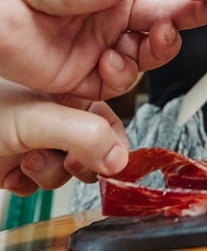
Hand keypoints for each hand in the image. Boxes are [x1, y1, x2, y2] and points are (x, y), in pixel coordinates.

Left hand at [0, 0, 206, 99]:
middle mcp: (116, 14)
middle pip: (169, 29)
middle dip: (184, 27)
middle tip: (203, 21)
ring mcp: (98, 45)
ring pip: (148, 59)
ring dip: (154, 50)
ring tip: (148, 36)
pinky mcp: (78, 78)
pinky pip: (117, 83)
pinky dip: (120, 73)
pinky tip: (107, 58)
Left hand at [0, 79, 128, 195]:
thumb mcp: (40, 120)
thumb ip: (85, 135)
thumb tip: (121, 159)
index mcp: (72, 95)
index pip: (111, 124)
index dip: (112, 147)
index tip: (106, 162)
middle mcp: (59, 117)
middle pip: (92, 153)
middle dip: (77, 164)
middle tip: (66, 159)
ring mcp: (40, 142)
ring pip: (64, 173)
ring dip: (45, 174)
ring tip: (26, 159)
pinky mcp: (21, 165)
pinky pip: (38, 186)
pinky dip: (25, 185)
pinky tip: (12, 171)